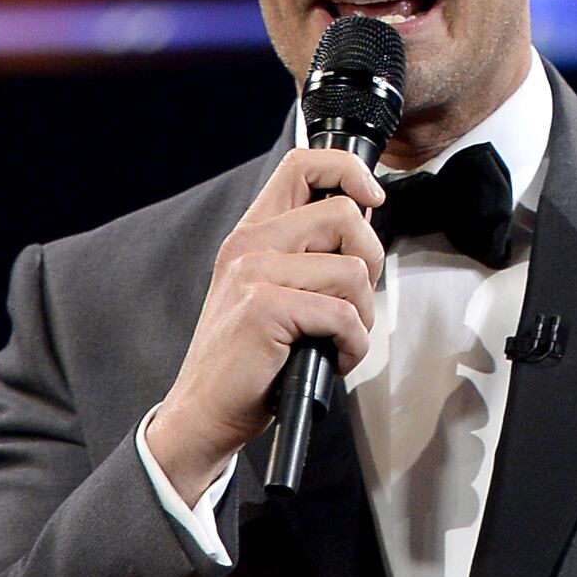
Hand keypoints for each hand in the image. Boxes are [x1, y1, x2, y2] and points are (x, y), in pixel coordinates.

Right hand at [140, 146, 388, 498]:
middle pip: (345, 216)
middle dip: (371, 261)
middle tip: (355, 300)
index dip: (349, 169)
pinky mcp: (264, 309)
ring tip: (339, 339)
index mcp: (253, 232)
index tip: (372, 198)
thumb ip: (307, 253)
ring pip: (353, 272)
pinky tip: (333, 359)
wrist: (204, 412)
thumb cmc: (248, 358)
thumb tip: (367, 225)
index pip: (303, 165)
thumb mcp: (270, 289)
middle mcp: (249, 244)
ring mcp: (253, 274)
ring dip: (363, 316)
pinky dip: (353, 345)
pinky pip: (343, 316)